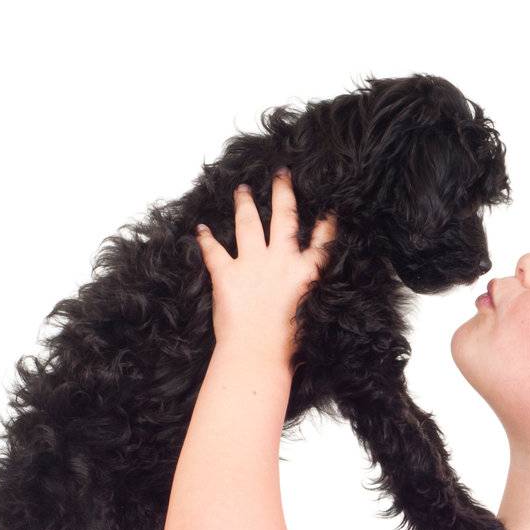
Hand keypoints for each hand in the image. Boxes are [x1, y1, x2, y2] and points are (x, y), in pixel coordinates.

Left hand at [194, 170, 336, 360]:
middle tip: (281, 175)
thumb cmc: (288, 348)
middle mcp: (281, 261)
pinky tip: (200, 229)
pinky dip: (206, 239)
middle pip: (284, 218)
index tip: (328, 209)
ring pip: (248, 224)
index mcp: (306, 274)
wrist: (258, 354)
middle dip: (283, 193)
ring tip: (242, 190)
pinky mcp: (226, 274)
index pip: (322, 242)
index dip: (326, 224)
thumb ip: (310, 300)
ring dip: (244, 204)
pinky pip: (213, 251)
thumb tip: (310, 298)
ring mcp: (252, 264)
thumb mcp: (312, 320)